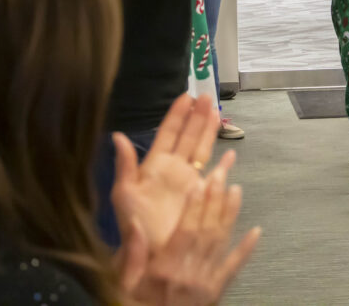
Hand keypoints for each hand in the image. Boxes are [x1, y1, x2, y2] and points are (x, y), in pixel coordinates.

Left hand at [111, 94, 230, 253]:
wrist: (149, 252)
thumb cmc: (134, 224)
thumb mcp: (124, 194)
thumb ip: (125, 165)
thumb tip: (118, 135)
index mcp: (154, 165)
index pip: (167, 133)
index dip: (177, 114)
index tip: (186, 95)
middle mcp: (174, 168)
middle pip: (188, 136)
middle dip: (197, 115)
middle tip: (207, 96)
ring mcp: (188, 180)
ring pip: (201, 148)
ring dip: (209, 131)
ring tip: (217, 112)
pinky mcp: (200, 194)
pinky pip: (214, 174)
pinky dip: (224, 165)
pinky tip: (230, 154)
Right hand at [118, 169, 260, 305]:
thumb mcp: (123, 287)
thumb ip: (131, 255)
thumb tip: (135, 223)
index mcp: (165, 269)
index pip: (184, 231)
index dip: (193, 205)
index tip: (199, 182)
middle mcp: (189, 273)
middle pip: (206, 230)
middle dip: (214, 199)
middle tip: (220, 173)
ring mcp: (206, 283)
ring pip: (221, 242)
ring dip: (230, 214)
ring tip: (236, 189)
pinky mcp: (217, 292)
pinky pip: (234, 267)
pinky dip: (246, 248)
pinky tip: (257, 231)